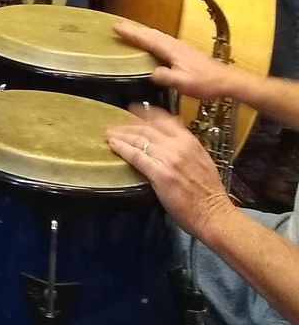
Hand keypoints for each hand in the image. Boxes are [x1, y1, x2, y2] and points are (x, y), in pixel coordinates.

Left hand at [106, 104, 235, 243]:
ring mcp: (168, 158)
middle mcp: (178, 145)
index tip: (134, 110)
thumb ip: (186, 148)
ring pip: (139, 139)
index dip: (146, 113)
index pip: (164, 119)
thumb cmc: (209, 193)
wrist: (213, 213)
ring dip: (122, 135)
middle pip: (147, 128)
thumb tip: (170, 141)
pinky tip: (113, 145)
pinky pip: (136, 155)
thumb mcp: (202, 160)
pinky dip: (122, 148)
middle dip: (129, 126)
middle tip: (116, 125)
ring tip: (110, 134)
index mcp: (189, 141)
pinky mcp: (159, 172)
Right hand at [112, 18, 237, 100]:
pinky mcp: (183, 51)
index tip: (116, 26)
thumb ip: (166, 77)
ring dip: (142, 31)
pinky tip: (151, 41)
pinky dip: (151, 36)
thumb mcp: (184, 83)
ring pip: (156, 35)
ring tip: (130, 29)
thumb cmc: (205, 82)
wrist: (225, 80)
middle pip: (150, 33)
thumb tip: (150, 73)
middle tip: (117, 25)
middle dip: (134, 28)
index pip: (147, 39)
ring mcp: (179, 46)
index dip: (131, 33)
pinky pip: (161, 39)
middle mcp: (173, 44)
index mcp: (171, 50)